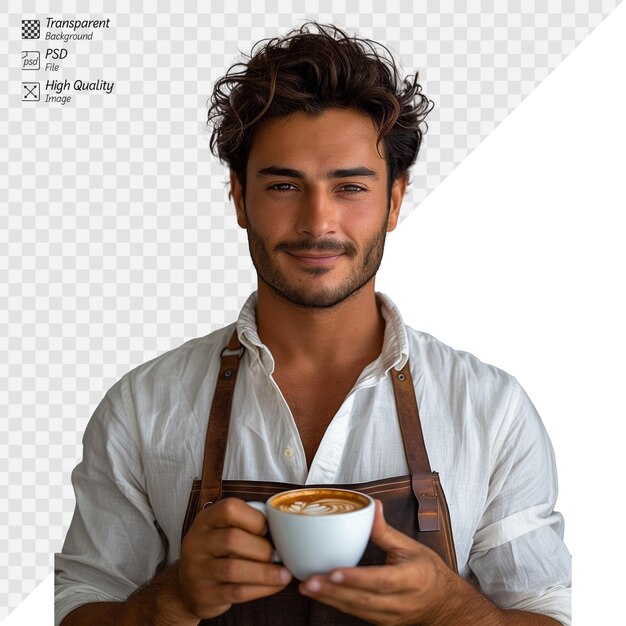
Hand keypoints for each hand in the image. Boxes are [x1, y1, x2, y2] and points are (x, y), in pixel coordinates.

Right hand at [177, 497, 291, 618]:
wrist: (188, 586)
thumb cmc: (216, 551)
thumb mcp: (222, 529)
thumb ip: (245, 523)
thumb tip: (283, 527)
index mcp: (206, 519)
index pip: (230, 509)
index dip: (255, 518)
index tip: (269, 529)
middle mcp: (197, 542)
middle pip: (233, 539)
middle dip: (262, 549)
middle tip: (278, 555)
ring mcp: (197, 569)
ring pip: (234, 568)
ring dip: (265, 572)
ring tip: (284, 574)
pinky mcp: (205, 594)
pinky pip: (236, 592)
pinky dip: (261, 589)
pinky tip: (275, 585)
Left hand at [299, 499, 456, 624]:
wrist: (444, 604)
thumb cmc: (427, 572)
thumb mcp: (411, 547)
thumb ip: (386, 531)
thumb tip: (372, 507)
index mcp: (411, 578)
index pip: (381, 581)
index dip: (356, 578)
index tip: (334, 572)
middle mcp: (400, 601)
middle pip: (363, 599)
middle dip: (333, 591)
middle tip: (308, 581)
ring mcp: (390, 616)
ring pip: (357, 609)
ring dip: (331, 599)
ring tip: (307, 587)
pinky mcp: (381, 622)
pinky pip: (357, 614)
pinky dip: (338, 604)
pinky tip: (321, 594)